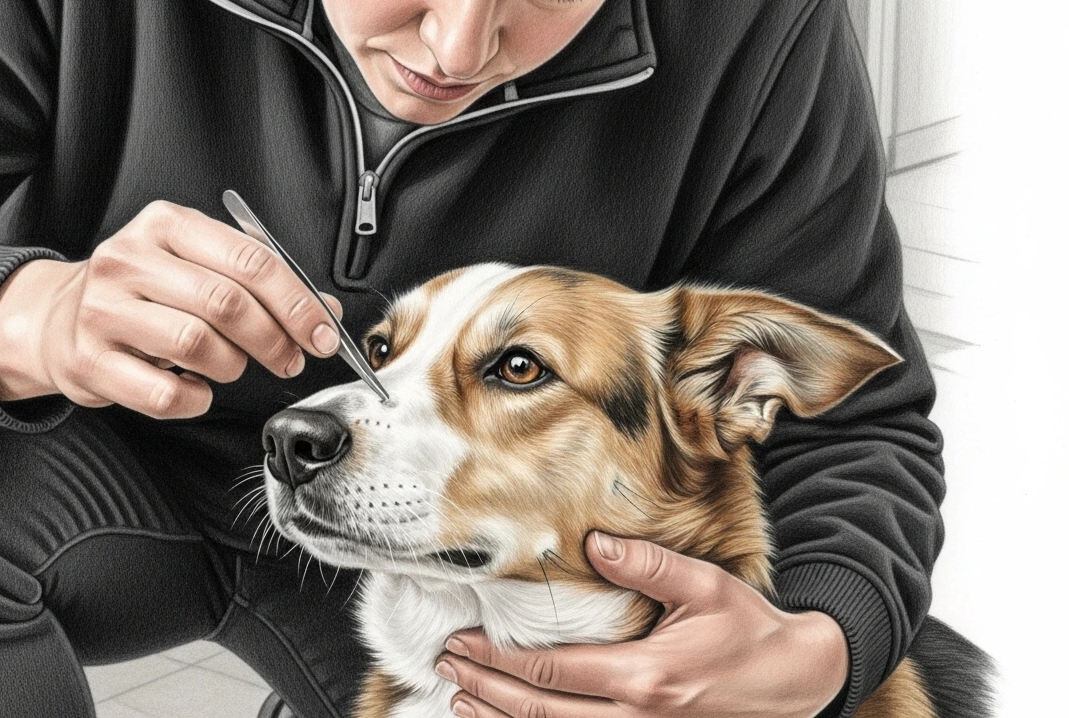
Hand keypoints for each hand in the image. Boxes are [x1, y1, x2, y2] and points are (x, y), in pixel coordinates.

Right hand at [0, 199, 342, 418]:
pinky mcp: (90, 361)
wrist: (59, 318)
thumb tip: (323, 313)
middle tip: (290, 358)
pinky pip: (165, 394)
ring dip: (231, 366)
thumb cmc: (143, 291)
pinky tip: (194, 386)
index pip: (249, 260)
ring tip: (229, 365)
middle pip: (226, 303)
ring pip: (197, 345)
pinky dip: (195, 398)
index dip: (297, 303)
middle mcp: (128, 260)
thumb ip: (259, 282)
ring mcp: (103, 311)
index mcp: (165, 225)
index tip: (323, 334)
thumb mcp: (197, 264)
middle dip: (273, 340)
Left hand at [434, 532, 848, 717]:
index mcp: (644, 677)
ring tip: (461, 700)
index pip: (551, 671)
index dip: (498, 660)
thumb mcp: (705, 587)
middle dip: (485, 689)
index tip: (462, 643)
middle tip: (446, 667)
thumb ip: (649, 565)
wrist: (797, 682)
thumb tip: (595, 542)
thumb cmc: (748, 630)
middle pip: (540, 711)